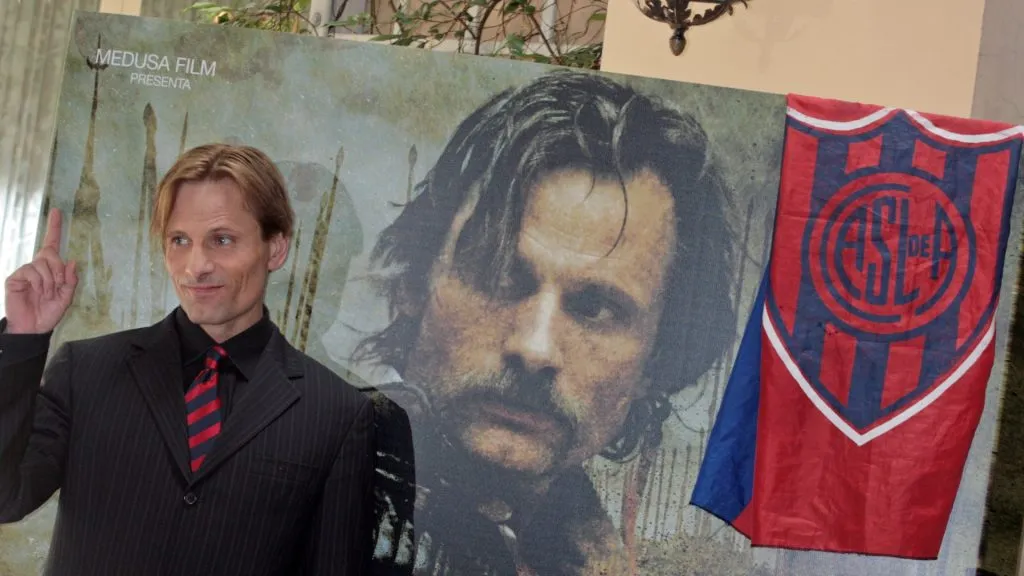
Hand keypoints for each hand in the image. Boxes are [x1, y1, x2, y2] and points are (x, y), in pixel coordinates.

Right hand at [3, 209, 77, 334]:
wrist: (34, 327)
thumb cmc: (49, 312)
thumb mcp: (66, 297)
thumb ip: (71, 280)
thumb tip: (73, 261)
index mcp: (51, 269)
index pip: (51, 244)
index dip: (54, 227)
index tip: (57, 211)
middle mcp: (38, 267)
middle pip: (50, 252)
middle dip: (58, 269)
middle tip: (58, 285)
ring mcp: (25, 272)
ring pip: (41, 263)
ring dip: (50, 280)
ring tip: (47, 293)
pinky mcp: (15, 278)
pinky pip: (30, 271)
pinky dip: (39, 281)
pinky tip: (38, 291)